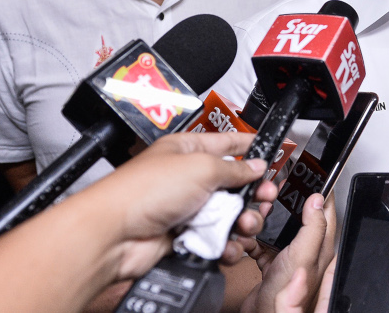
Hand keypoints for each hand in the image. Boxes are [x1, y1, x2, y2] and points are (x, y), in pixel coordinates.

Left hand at [80, 131, 276, 280]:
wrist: (114, 235)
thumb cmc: (141, 191)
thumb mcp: (201, 167)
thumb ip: (234, 167)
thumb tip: (255, 166)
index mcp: (188, 151)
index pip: (228, 142)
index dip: (251, 146)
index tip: (274, 150)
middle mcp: (188, 179)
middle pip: (235, 185)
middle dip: (253, 193)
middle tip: (263, 198)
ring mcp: (187, 210)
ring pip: (230, 216)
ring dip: (243, 222)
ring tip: (244, 225)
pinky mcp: (185, 237)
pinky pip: (218, 240)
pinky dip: (228, 245)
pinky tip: (230, 244)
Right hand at [241, 192, 336, 312]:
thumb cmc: (289, 293)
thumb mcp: (304, 255)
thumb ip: (313, 227)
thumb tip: (318, 199)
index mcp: (321, 246)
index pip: (326, 210)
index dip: (320, 190)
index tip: (310, 173)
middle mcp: (306, 249)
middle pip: (298, 216)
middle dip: (284, 203)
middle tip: (274, 193)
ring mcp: (287, 256)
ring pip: (277, 227)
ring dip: (264, 222)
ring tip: (256, 218)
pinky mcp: (270, 263)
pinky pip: (259, 243)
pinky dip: (250, 240)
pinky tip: (245, 239)